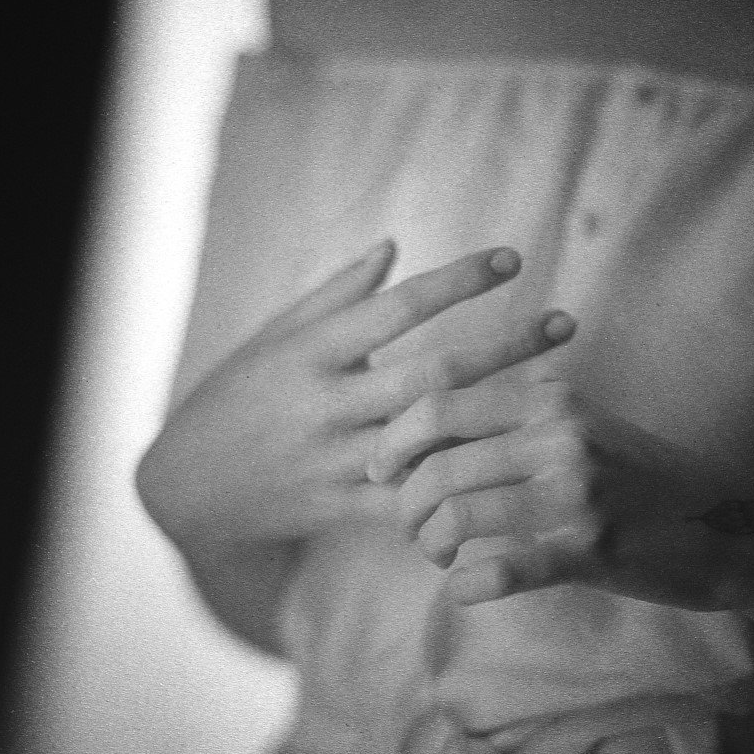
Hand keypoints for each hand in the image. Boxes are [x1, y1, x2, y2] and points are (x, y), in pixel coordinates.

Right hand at [138, 239, 576, 551]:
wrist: (186, 488)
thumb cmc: (233, 397)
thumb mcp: (272, 339)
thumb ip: (335, 297)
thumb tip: (394, 248)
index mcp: (311, 351)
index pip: (397, 307)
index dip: (458, 281)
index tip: (512, 257)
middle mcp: (327, 402)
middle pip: (432, 371)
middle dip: (504, 347)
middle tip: (566, 323)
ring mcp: (336, 458)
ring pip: (431, 437)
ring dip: (498, 415)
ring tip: (558, 398)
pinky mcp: (341, 506)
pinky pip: (412, 501)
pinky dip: (461, 492)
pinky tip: (514, 480)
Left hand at [369, 372, 753, 612]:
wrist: (735, 527)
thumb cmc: (643, 478)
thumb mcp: (583, 421)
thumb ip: (517, 415)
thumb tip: (427, 424)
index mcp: (550, 397)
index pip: (440, 403)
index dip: (394, 441)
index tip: (381, 472)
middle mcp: (559, 435)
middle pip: (437, 464)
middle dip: (403, 504)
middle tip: (409, 528)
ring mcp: (576, 493)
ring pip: (458, 516)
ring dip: (431, 545)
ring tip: (439, 556)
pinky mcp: (591, 551)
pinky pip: (501, 569)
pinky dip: (467, 583)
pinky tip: (465, 587)